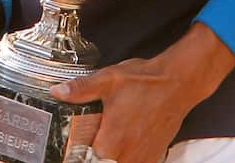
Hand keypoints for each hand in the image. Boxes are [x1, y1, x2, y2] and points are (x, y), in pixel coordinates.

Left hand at [52, 23, 234, 162]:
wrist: (177, 83)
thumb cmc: (144, 82)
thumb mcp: (107, 80)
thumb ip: (81, 89)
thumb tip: (57, 92)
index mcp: (112, 141)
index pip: (87, 160)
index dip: (78, 153)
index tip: (76, 146)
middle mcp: (128, 156)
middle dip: (93, 154)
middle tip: (90, 139)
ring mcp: (143, 158)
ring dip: (110, 155)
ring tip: (107, 139)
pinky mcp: (154, 156)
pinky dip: (126, 157)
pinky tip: (122, 144)